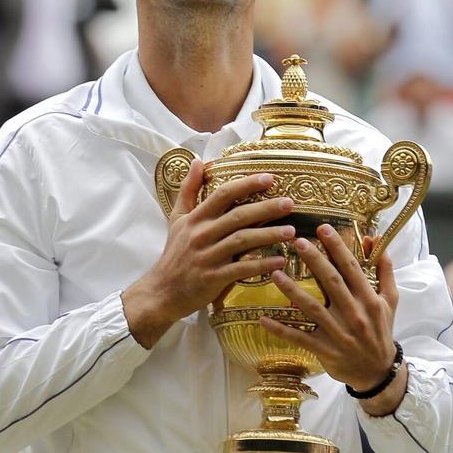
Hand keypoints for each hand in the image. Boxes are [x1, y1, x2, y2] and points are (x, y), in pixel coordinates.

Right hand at [122, 160, 294, 346]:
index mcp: (196, 218)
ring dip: (268, 235)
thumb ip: (188, 190)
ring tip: (291, 231)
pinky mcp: (213, 278)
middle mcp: (202, 234)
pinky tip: (279, 261)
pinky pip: (241, 269)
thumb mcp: (177, 219)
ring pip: (242, 241)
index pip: (223, 194)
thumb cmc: (174, 254)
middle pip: (238, 216)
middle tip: (289, 203)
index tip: (270, 178)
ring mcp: (208, 256)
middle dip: (266, 208)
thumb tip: (197, 161)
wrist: (162, 291)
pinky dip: (261, 265)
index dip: (247, 184)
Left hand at [262, 228, 403, 413]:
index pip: (351, 267)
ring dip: (292, 290)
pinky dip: (280, 329)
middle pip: (331, 282)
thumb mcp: (390, 300)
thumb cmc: (382, 330)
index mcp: (368, 299)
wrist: (378, 372)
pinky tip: (263, 318)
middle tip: (297, 241)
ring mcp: (337, 333)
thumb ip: (384, 269)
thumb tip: (375, 239)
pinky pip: (299, 337)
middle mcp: (353, 313)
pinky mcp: (324, 350)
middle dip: (314, 260)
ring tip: (275, 273)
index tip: (324, 228)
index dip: (337, 247)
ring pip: (312, 308)